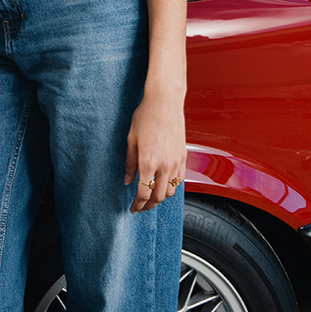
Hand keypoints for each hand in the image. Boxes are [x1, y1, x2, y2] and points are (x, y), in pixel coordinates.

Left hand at [124, 90, 186, 212]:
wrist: (164, 103)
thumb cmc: (145, 117)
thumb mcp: (131, 140)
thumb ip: (129, 163)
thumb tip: (126, 180)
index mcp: (148, 162)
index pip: (143, 193)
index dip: (137, 204)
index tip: (132, 209)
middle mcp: (164, 165)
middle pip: (158, 197)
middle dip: (148, 206)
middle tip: (140, 207)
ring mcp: (176, 162)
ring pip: (171, 192)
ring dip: (161, 199)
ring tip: (151, 199)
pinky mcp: (183, 157)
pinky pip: (179, 181)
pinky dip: (171, 188)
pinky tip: (163, 186)